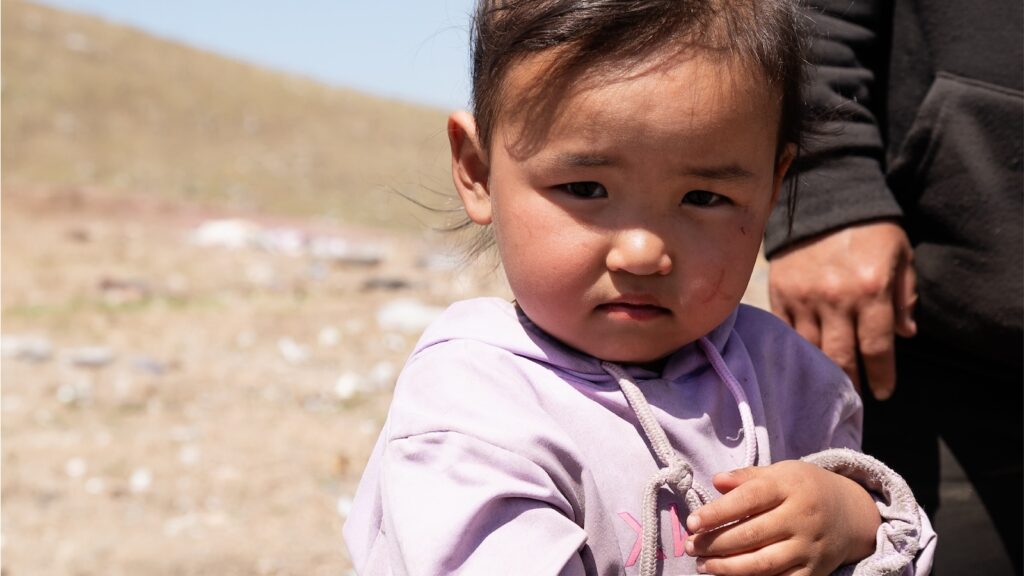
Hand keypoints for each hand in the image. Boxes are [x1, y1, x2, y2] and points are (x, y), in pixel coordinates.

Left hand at [685, 461, 880, 575]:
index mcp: (789, 487)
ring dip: (727, 568)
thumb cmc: (803, 489)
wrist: (850, 513)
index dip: (717, 512)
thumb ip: (746, 477)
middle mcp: (800, 518)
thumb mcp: (779, 472)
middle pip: (751, 535)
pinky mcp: (813, 572)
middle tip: (691, 546)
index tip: (691, 522)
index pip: (748, 499)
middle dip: (715, 543)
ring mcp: (808, 547)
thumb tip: (716, 481)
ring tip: (702, 565)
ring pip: (762, 564)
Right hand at [768, 221, 915, 398]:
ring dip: (822, 369)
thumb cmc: (869, 229)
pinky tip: (805, 356)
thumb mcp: (900, 255)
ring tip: (830, 380)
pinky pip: (787, 332)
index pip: (876, 347)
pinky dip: (796, 348)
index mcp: (870, 290)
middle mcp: (835, 298)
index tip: (884, 391)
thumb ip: (905, 295)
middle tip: (855, 394)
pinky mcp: (780, 293)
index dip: (881, 376)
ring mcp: (803, 297)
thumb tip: (906, 334)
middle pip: (840, 357)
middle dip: (851, 381)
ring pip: (811, 349)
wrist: (824, 200)